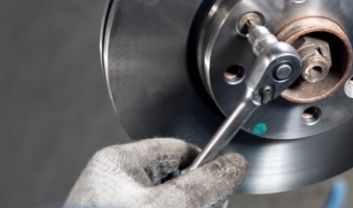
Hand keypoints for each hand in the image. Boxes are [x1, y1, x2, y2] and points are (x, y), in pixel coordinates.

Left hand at [65, 138, 247, 207]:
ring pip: (173, 202)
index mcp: (119, 163)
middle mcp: (116, 184)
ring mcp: (119, 207)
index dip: (206, 167)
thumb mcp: (169, 205)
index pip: (179, 150)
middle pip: (179, 180)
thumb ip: (205, 184)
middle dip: (198, 199)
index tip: (222, 185)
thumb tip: (235, 165)